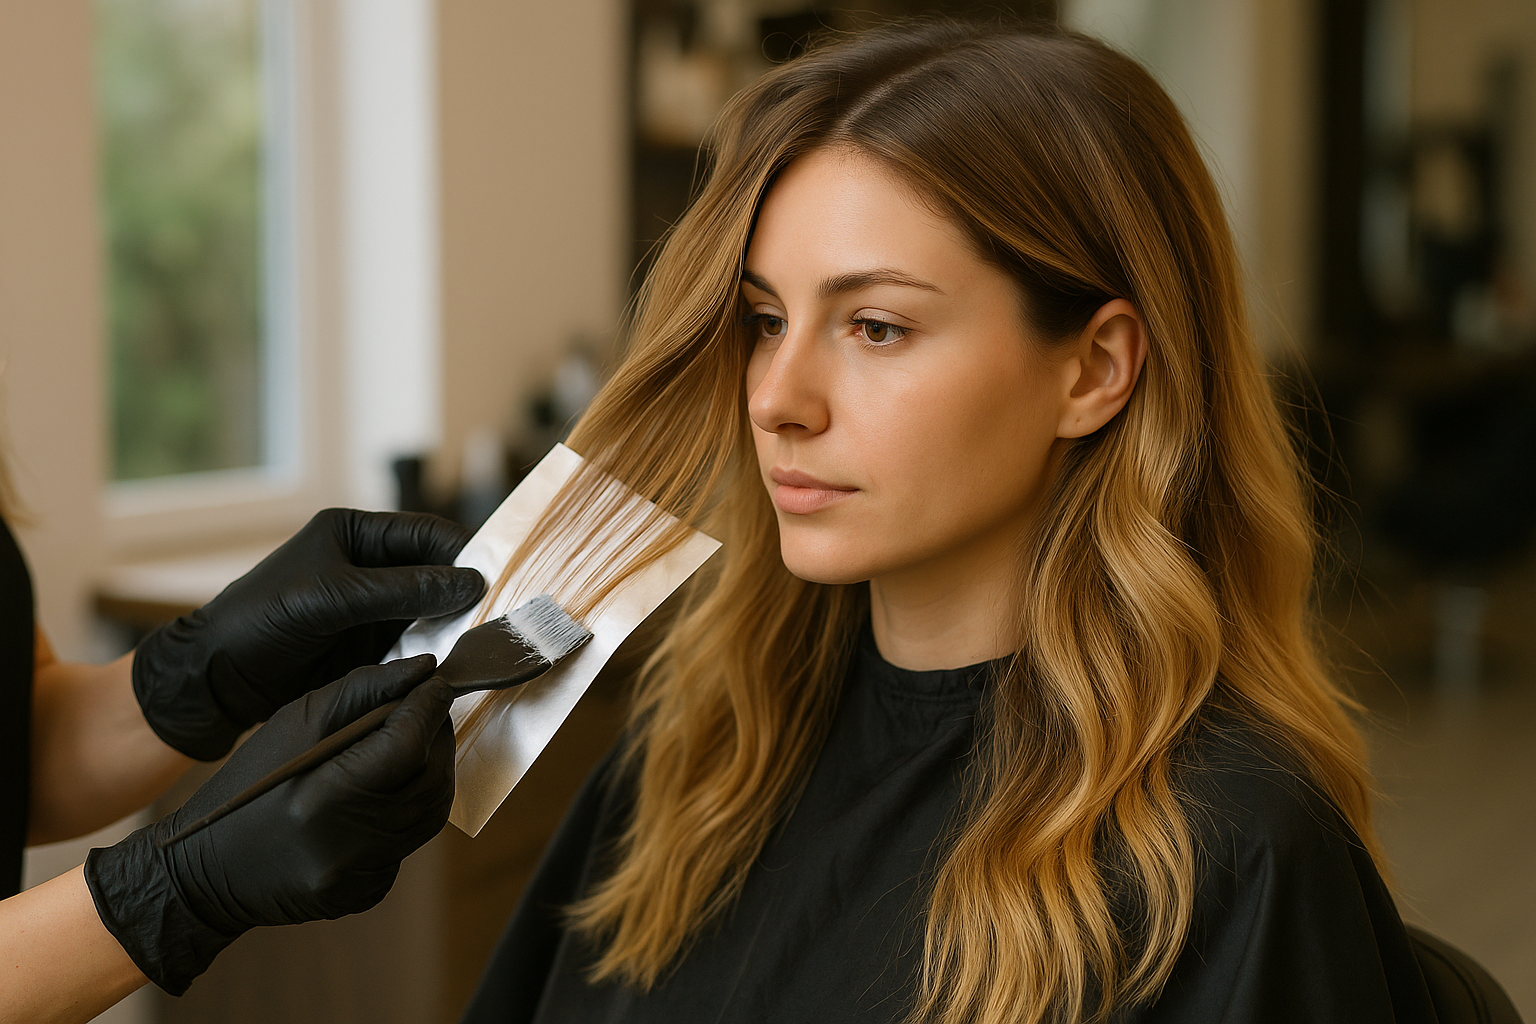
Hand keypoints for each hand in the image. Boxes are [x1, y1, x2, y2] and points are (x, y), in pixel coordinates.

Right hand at [84, 656, 455, 995]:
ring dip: (431, 771)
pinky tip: (385, 791)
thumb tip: (424, 670)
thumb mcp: (294, 721)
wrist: (206, 870)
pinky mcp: (368, 892)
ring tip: (414, 744)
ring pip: (430, 812)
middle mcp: (347, 846)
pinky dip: (408, 809)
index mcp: (321, 799)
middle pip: (429, 780)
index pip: (407, 746)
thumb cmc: (248, 786)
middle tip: (428, 709)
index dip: (429, 708)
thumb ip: (363, 690)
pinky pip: (409, 841)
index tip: (437, 684)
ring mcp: (360, 877)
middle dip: (437, 736)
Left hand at [133, 508, 483, 759]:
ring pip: (430, 610)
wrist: (215, 681)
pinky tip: (454, 663)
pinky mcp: (370, 647)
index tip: (497, 575)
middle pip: (434, 571)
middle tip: (500, 612)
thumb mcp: (333, 598)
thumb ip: (403, 589)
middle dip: (464, 591)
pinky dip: (436, 652)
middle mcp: (366, 567)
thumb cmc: (260, 622)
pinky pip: (415, 643)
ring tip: (483, 640)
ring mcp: (370, 609)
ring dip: (453, 625)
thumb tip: (472, 583)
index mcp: (353, 534)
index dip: (463, 551)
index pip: (425, 533)